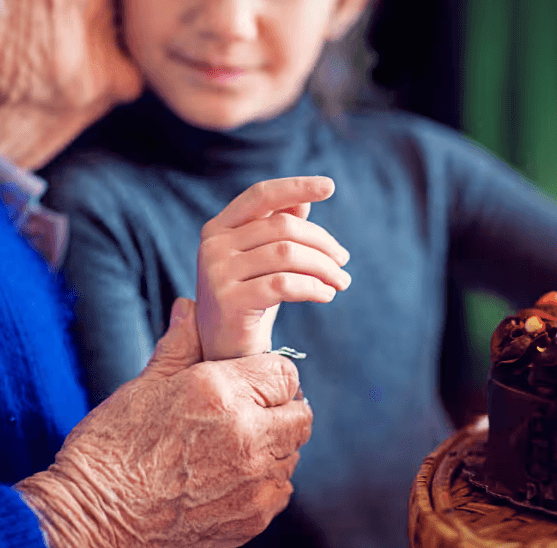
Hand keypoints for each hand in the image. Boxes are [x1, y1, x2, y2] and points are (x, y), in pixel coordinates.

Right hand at [16, 298, 312, 547]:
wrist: (91, 518)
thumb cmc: (111, 449)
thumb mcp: (144, 385)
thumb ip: (181, 345)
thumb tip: (189, 308)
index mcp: (221, 394)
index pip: (285, 372)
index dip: (268, 374)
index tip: (249, 383)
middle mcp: (246, 437)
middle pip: (300, 415)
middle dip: (280, 409)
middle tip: (246, 413)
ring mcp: (252, 483)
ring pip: (290, 455)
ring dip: (271, 447)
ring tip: (229, 447)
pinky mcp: (251, 519)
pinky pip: (278, 491)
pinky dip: (262, 483)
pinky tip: (226, 478)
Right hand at [197, 176, 351, 360]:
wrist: (227, 352)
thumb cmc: (250, 300)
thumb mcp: (262, 260)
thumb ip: (277, 227)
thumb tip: (304, 199)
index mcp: (218, 228)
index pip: (261, 196)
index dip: (295, 187)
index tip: (330, 186)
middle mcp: (212, 246)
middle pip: (283, 227)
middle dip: (322, 243)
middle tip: (344, 262)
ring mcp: (217, 273)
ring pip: (287, 255)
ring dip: (324, 268)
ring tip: (341, 282)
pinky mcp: (229, 302)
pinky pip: (284, 285)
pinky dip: (314, 287)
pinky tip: (326, 295)